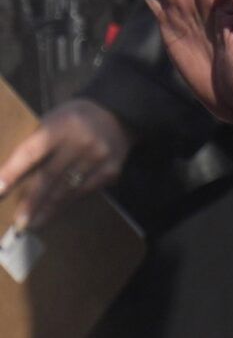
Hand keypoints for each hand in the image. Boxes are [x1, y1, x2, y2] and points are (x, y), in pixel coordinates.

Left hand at [0, 99, 130, 228]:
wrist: (117, 115)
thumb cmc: (73, 120)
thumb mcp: (51, 121)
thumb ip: (36, 144)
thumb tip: (9, 176)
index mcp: (59, 125)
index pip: (31, 152)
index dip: (12, 173)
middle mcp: (80, 141)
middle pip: (50, 176)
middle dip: (32, 201)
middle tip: (19, 221)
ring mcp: (98, 157)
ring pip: (68, 189)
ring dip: (49, 208)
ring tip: (34, 223)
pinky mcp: (111, 170)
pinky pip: (85, 191)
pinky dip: (69, 202)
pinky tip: (57, 211)